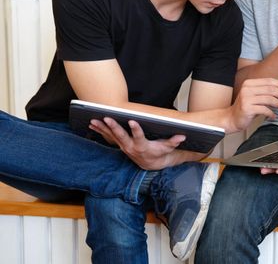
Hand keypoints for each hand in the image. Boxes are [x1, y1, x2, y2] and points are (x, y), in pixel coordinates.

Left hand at [89, 118, 205, 169]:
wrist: (150, 164)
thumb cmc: (159, 153)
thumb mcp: (167, 148)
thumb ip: (173, 142)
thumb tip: (182, 136)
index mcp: (142, 146)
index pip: (139, 137)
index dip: (136, 129)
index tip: (133, 121)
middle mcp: (130, 147)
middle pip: (121, 136)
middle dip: (113, 127)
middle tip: (107, 118)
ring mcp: (123, 146)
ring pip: (111, 136)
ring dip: (102, 128)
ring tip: (93, 120)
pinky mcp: (119, 144)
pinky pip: (107, 137)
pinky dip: (100, 130)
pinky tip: (92, 124)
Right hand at [228, 78, 277, 131]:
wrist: (231, 119)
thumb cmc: (245, 108)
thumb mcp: (255, 97)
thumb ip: (266, 93)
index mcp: (249, 83)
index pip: (269, 81)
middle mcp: (247, 89)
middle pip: (270, 89)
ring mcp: (246, 98)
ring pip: (269, 99)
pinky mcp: (247, 108)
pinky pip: (264, 110)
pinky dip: (272, 113)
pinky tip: (274, 116)